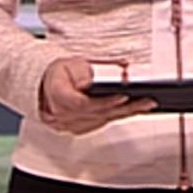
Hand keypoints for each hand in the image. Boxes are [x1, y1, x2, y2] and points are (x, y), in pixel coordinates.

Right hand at [39, 57, 153, 134]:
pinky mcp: (78, 129)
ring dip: (125, 112)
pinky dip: (118, 116)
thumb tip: (91, 82)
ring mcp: (69, 125)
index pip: (82, 103)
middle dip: (124, 107)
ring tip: (146, 104)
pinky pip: (101, 123)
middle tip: (146, 101)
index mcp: (57, 95)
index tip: (123, 96)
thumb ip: (83, 72)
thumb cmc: (60, 73)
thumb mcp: (71, 64)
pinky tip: (133, 110)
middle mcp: (61, 115)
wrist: (46, 85)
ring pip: (102, 120)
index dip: (104, 102)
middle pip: (98, 113)